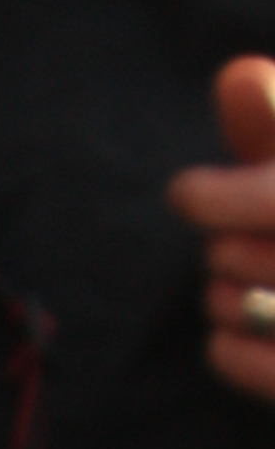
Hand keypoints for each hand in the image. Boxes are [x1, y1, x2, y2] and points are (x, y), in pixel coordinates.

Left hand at [166, 58, 274, 403]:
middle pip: (258, 255)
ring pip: (250, 309)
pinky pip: (265, 372)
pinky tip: (225, 337)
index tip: (183, 193)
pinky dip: (229, 351)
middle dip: (226, 248)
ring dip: (222, 297)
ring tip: (233, 288)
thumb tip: (234, 76)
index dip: (225, 196)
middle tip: (228, 248)